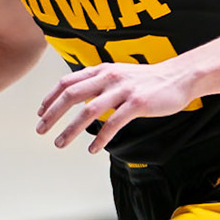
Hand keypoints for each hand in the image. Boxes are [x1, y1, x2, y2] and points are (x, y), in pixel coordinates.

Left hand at [36, 61, 195, 154]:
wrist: (179, 77)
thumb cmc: (148, 80)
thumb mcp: (120, 75)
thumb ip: (100, 82)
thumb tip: (79, 96)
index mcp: (102, 70)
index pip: (67, 82)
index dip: (50, 97)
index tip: (40, 113)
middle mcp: (109, 77)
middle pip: (72, 95)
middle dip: (52, 114)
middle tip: (40, 130)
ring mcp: (123, 90)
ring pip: (89, 111)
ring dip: (70, 129)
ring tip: (59, 143)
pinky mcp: (137, 104)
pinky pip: (113, 123)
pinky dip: (100, 138)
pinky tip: (92, 149)